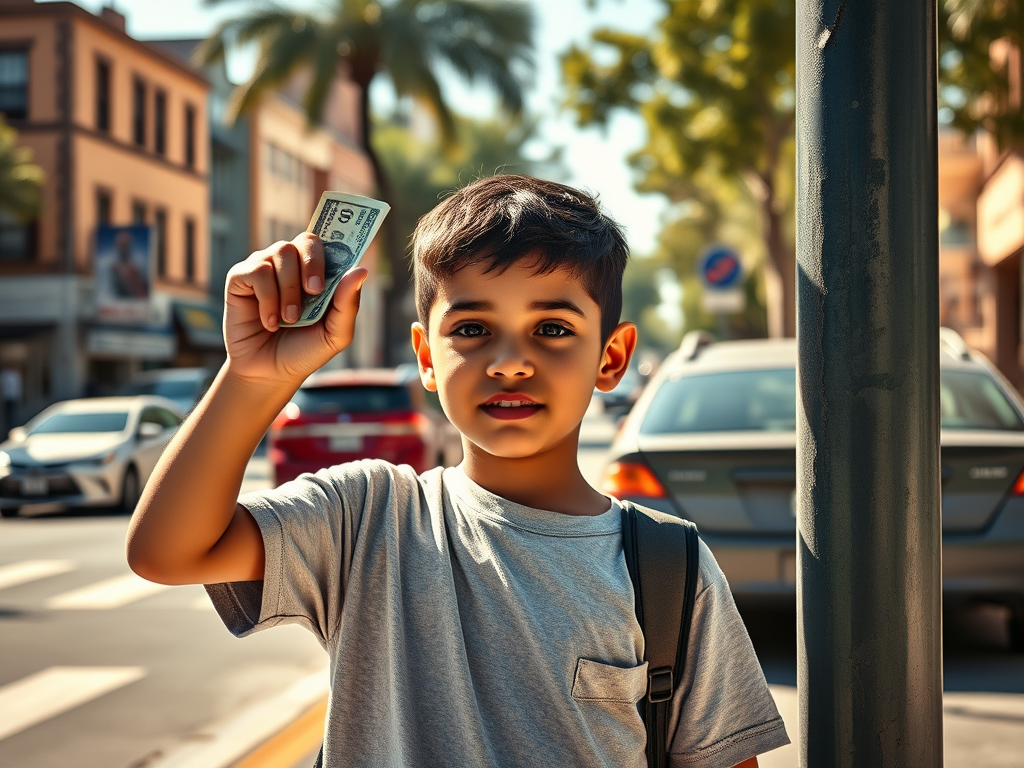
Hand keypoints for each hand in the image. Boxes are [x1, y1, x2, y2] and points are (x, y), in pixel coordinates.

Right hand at [223, 233, 366, 384]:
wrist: (269, 373)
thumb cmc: (303, 351)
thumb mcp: (335, 333)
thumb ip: (348, 303)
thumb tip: (361, 270)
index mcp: (317, 273)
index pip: (328, 244)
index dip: (334, 247)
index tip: (338, 271)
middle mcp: (291, 264)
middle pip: (306, 240)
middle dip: (313, 263)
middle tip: (314, 291)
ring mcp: (265, 267)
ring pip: (282, 252)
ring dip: (289, 289)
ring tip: (290, 319)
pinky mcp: (240, 277)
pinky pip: (258, 270)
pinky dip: (268, 298)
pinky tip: (269, 321)